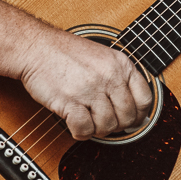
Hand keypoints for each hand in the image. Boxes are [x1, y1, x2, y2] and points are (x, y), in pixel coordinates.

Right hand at [18, 27, 154, 140]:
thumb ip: (120, 79)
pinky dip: (80, 132)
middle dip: (116, 125)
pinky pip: (85, 129)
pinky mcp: (70, 101)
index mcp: (121, 64)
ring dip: (97, 129)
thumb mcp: (102, 56)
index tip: (130, 119)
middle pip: (127, 116)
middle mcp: (109, 76)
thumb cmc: (65, 53)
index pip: (145, 99)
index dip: (138, 114)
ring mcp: (90, 89)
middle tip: (103, 121)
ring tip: (87, 119)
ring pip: (107, 126)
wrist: (36, 47)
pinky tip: (75, 124)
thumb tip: (136, 111)